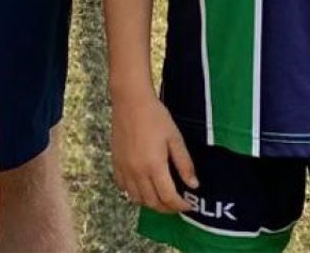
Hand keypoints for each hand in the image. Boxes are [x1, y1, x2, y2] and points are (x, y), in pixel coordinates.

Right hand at [109, 90, 195, 214]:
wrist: (130, 101)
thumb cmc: (156, 117)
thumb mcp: (175, 138)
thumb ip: (185, 164)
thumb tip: (193, 185)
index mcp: (154, 166)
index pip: (168, 197)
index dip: (180, 206)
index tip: (189, 205)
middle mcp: (137, 172)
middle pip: (152, 202)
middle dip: (167, 208)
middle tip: (177, 204)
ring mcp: (124, 169)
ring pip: (136, 198)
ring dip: (150, 203)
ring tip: (161, 197)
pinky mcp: (115, 163)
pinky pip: (122, 188)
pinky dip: (133, 193)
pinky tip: (142, 186)